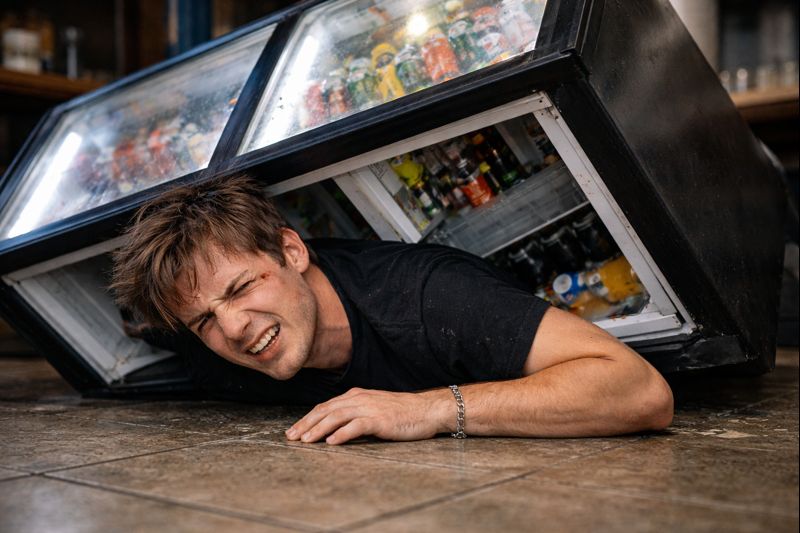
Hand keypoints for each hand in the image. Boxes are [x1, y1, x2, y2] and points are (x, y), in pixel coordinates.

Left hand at [285, 387, 449, 444]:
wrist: (427, 410)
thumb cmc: (402, 413)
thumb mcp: (374, 409)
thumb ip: (356, 414)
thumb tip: (335, 428)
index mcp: (356, 396)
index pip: (326, 406)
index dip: (308, 418)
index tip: (294, 431)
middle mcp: (359, 399)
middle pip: (326, 410)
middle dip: (306, 424)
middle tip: (291, 437)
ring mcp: (369, 408)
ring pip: (337, 417)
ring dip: (318, 429)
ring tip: (305, 441)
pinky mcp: (380, 420)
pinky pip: (356, 426)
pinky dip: (342, 434)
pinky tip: (331, 443)